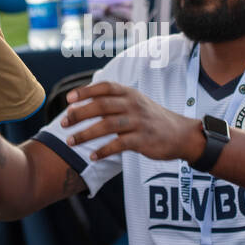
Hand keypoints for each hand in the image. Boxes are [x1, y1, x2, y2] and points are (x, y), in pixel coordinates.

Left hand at [59, 82, 203, 162]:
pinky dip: (103, 150)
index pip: (104, 87)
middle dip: (79, 114)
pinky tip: (93, 156)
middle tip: (63, 123)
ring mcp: (139, 122)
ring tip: (70, 142)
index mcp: (130, 94)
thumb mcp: (135, 103)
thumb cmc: (152, 119)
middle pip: (101, 106)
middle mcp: (134, 105)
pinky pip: (119, 145)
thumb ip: (113, 102)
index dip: (85, 92)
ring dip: (86, 134)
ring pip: (107, 126)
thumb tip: (82, 104)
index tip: (68, 99)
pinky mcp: (143, 140)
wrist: (181, 135)